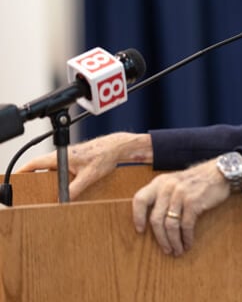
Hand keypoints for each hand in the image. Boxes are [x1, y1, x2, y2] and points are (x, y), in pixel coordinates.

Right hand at [16, 132, 152, 198]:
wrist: (117, 147)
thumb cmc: (104, 155)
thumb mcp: (89, 176)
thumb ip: (75, 189)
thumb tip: (64, 202)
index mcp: (61, 156)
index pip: (35, 163)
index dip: (23, 172)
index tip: (16, 180)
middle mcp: (63, 156)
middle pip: (41, 168)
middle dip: (34, 179)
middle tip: (29, 193)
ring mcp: (69, 157)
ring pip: (53, 170)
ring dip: (49, 180)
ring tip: (47, 193)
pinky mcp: (76, 160)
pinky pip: (62, 171)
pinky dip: (60, 179)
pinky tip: (65, 189)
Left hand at [132, 160, 231, 256]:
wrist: (220, 172)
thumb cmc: (196, 180)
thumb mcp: (175, 182)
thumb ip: (163, 195)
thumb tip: (154, 221)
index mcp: (160, 182)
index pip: (139, 199)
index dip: (137, 216)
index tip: (140, 231)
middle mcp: (168, 187)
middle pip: (156, 219)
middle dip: (160, 238)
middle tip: (166, 249)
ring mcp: (180, 194)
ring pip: (170, 225)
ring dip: (173, 241)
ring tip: (177, 250)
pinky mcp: (193, 201)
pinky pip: (186, 225)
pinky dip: (186, 238)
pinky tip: (188, 243)